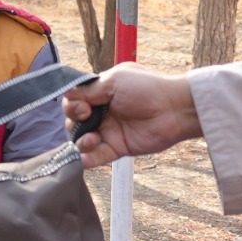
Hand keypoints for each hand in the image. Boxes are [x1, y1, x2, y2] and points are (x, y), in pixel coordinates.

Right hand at [67, 66, 201, 163]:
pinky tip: (85, 158)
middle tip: (87, 118)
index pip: (75, 100)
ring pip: (82, 140)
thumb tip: (67, 94)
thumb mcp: (114, 81)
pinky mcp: (117, 148)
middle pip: (74, 121)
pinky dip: (86, 159)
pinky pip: (95, 157)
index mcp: (101, 92)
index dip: (72, 104)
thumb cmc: (147, 89)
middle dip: (74, 121)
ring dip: (80, 141)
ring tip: (92, 139)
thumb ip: (89, 89)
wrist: (174, 109)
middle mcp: (103, 112)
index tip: (84, 106)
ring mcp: (109, 131)